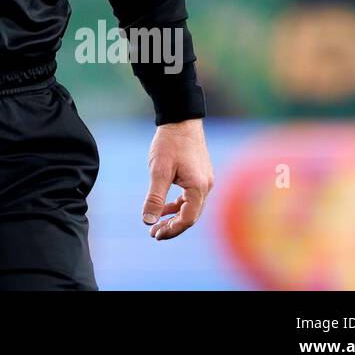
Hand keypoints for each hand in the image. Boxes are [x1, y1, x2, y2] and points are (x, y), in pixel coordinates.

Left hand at [141, 117, 212, 239]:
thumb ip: (155, 198)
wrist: (181, 119)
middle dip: (173, 226)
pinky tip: (165, 207)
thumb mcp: (158, 171)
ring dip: (175, 216)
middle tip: (154, 234)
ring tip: (157, 223)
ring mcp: (205, 181)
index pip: (188, 219)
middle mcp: (206, 186)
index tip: (154, 234)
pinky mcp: (200, 175)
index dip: (172, 230)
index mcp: (198, 187)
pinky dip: (178, 204)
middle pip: (191, 216)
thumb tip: (148, 221)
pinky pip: (191, 197)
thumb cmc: (169, 143)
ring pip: (191, 206)